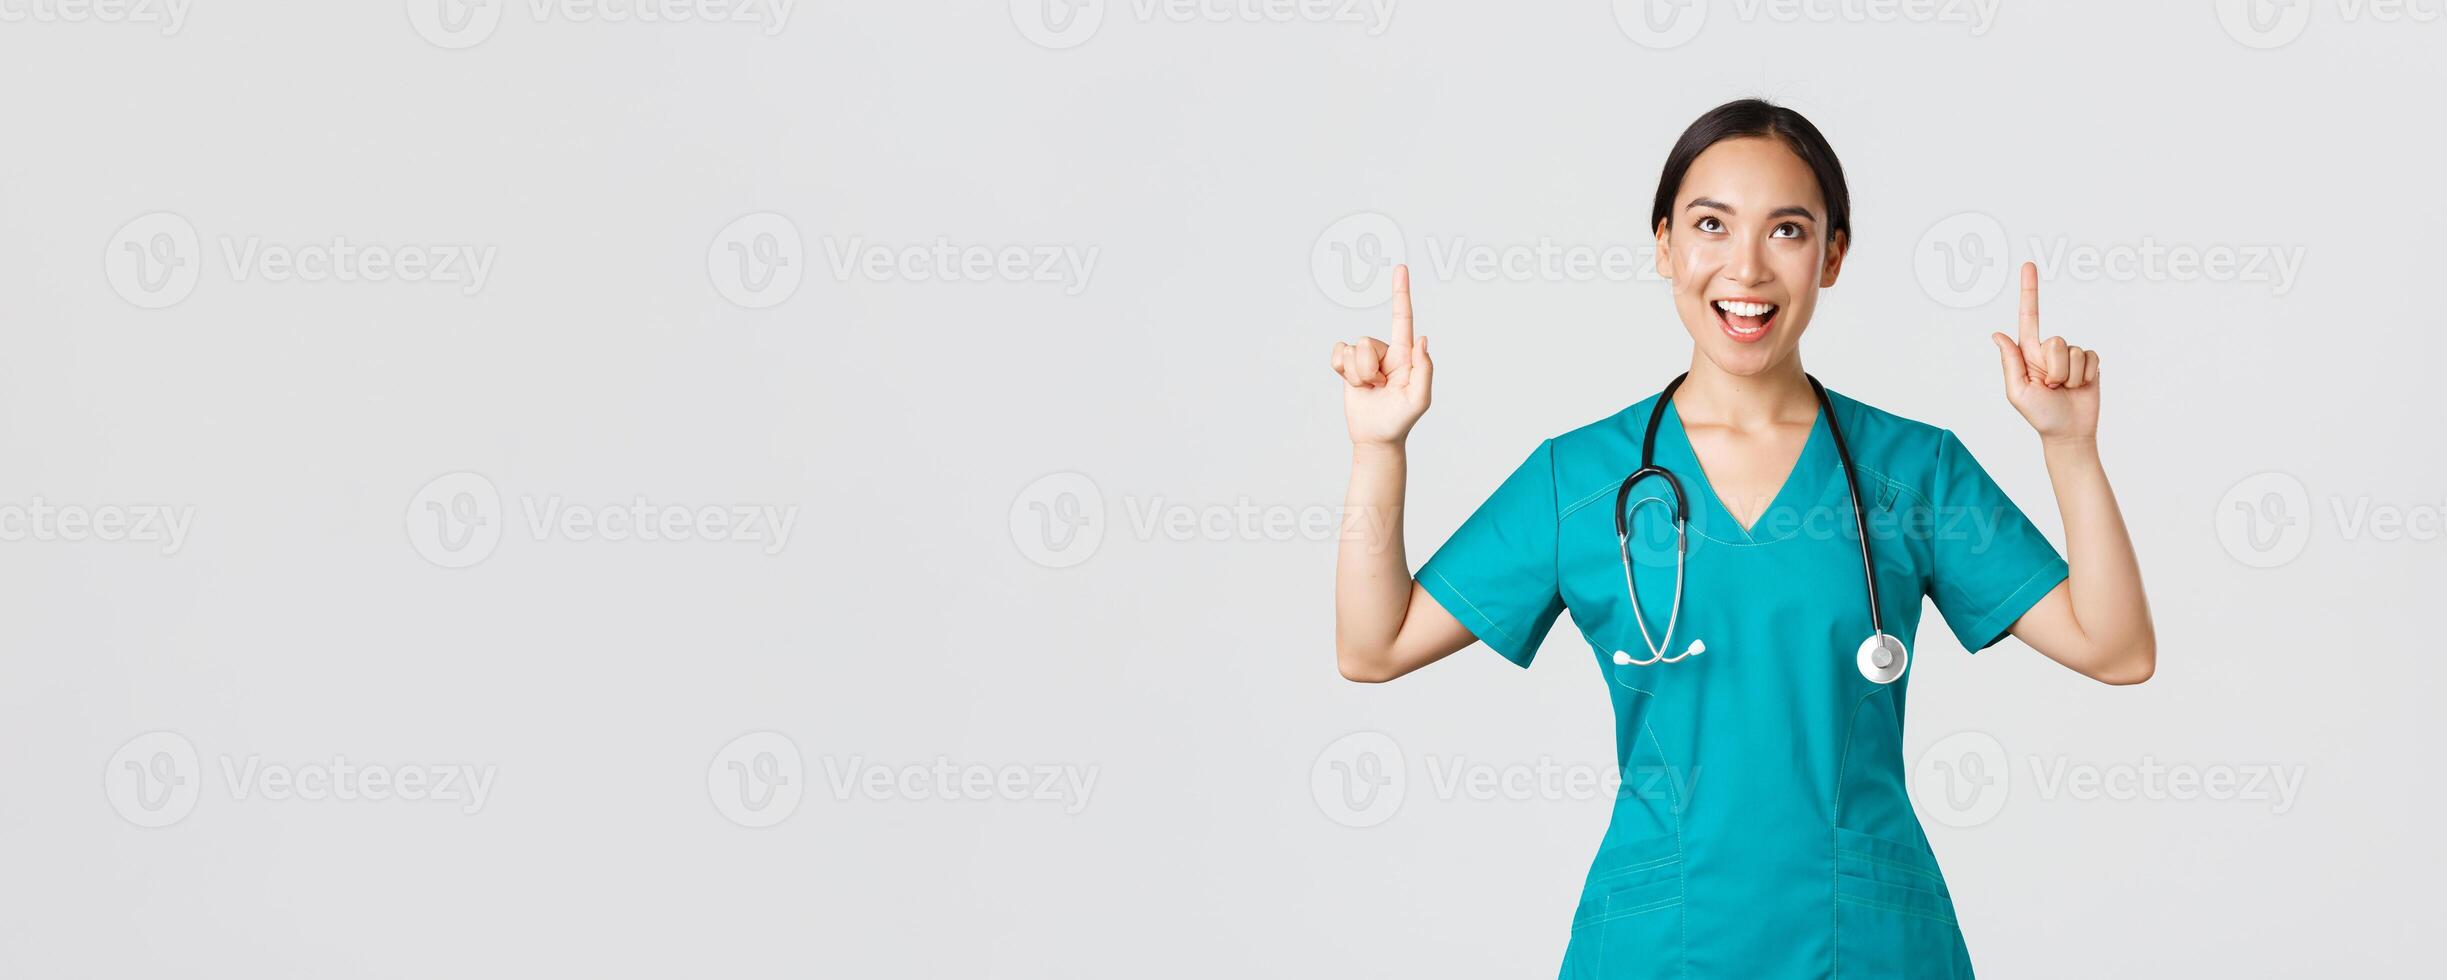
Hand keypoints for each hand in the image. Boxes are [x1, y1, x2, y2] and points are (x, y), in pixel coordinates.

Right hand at [1329, 264, 1433, 446]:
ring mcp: (1365, 359)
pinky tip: (1352, 384)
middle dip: (1367, 369)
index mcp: (1404, 355)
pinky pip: (1337, 354)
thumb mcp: (1419, 399)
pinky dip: (1341, 370)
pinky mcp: (1348, 366)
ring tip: (1368, 389)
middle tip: (1378, 387)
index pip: (1402, 318)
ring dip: (1356, 374)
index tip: (1400, 268)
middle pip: (1366, 342)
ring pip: (1351, 350)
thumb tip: (1422, 338)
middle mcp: (1384, 352)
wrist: (1376, 438)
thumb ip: (1424, 369)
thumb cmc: (1400, 419)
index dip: (1401, 293)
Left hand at [1990, 262, 2100, 442]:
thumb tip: (1998, 334)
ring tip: (2065, 390)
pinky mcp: (2090, 362)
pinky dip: (2086, 376)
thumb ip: (2011, 362)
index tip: (2028, 265)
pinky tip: (2080, 387)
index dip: (2029, 290)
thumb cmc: (2040, 415)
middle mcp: (2049, 350)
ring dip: (2070, 376)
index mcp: (2028, 353)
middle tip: (2051, 388)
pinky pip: (2091, 358)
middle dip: (2054, 369)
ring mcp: (2071, 356)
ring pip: (2074, 352)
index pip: (2028, 316)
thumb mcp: (2017, 392)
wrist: (2069, 432)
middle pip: (2056, 342)